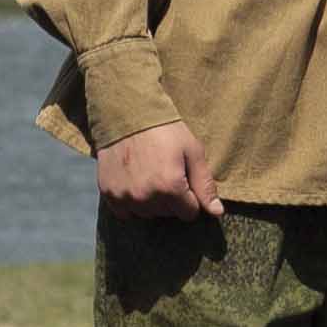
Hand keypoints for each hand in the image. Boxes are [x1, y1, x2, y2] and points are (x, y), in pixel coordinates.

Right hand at [93, 121, 222, 222]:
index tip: (184, 178)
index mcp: (170, 187)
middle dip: (172, 198)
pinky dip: (131, 202)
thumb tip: (217, 212)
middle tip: (166, 172)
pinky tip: (134, 182)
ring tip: (149, 175)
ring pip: (147, 214)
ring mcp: (125, 197)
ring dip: (152, 201)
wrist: (126, 113)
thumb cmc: (164, 129)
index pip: (190, 213)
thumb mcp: (192, 151)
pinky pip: (125, 212)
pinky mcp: (109, 193)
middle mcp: (147, 197)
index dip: (190, 197)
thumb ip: (205, 184)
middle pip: (168, 213)